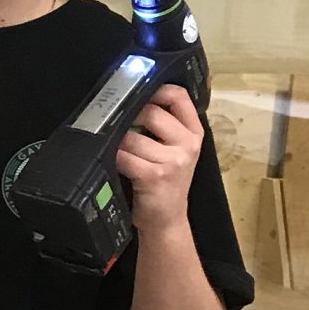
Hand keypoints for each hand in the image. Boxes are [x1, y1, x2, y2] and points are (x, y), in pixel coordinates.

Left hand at [115, 84, 202, 234]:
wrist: (166, 220)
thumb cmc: (166, 183)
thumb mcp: (176, 151)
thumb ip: (165, 127)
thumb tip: (136, 99)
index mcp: (194, 133)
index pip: (179, 96)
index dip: (157, 89)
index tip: (139, 92)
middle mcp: (188, 144)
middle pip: (151, 112)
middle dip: (129, 118)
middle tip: (120, 128)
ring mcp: (173, 160)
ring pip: (132, 136)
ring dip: (118, 143)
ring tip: (118, 152)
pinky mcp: (154, 175)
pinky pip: (124, 156)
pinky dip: (114, 157)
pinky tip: (114, 163)